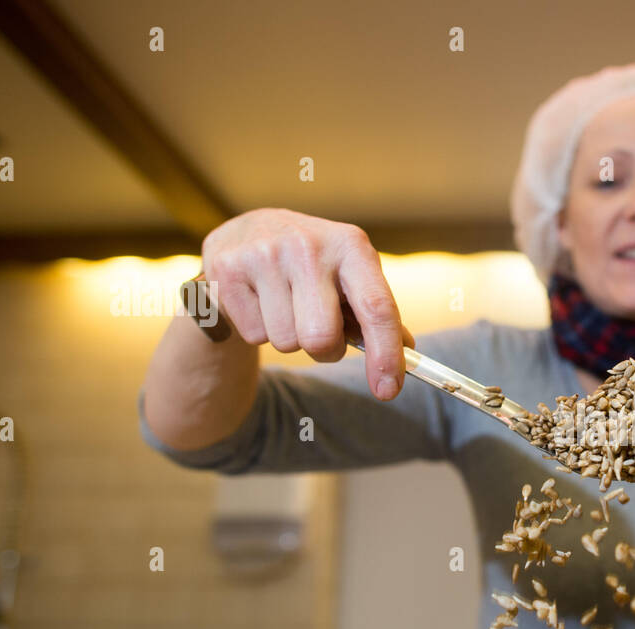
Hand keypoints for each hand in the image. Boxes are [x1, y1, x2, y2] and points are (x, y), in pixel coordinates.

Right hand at [201, 208, 415, 399]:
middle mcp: (308, 245)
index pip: (377, 308)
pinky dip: (260, 331)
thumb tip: (408, 352)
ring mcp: (264, 254)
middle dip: (325, 349)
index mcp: (350, 245)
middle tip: (319, 330)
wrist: (249, 232)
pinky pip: (255, 335)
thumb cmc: (314, 264)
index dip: (386, 355)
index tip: (388, 390)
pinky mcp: (226, 270)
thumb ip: (377, 313)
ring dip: (291, 339)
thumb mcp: (350, 275)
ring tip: (285, 307)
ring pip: (287, 343)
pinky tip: (259, 302)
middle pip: (322, 339)